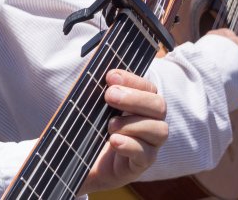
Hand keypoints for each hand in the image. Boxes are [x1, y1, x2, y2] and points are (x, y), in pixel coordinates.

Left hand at [78, 70, 167, 193]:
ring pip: (159, 130)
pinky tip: (114, 141)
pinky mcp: (140, 164)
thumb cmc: (88, 127)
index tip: (110, 77)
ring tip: (109, 125)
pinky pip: (147, 154)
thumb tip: (99, 72)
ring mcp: (148, 145)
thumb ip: (96, 90)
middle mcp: (150, 122)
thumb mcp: (90, 106)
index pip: (148, 87)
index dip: (132, 80)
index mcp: (140, 104)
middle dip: (135, 98)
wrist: (78, 160)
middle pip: (159, 106)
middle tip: (109, 96)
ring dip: (132, 124)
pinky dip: (131, 145)